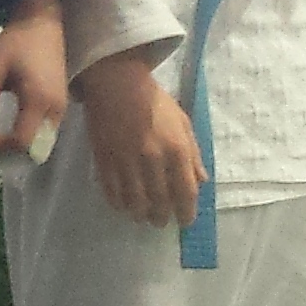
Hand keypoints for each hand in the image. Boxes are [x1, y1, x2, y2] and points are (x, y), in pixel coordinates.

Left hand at [0, 0, 73, 158]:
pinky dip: (32, 132)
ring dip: (23, 142)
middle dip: (12, 150)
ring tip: (0, 136)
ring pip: (44, 139)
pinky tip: (14, 124)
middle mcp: (55, 109)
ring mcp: (62, 105)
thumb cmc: (16, 40)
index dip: (0, 146)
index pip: (21, 141)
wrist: (42, 19)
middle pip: (35, 146)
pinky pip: (48, 127)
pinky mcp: (63, 99)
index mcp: (38, 101)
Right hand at [77, 44, 200, 227]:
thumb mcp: (183, 123)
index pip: (185, 192)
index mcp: (176, 149)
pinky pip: (112, 192)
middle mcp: (153, 159)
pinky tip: (123, 205)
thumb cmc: (154, 102)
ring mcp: (127, 161)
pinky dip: (119, 203)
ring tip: (142, 216)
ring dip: (140, 214)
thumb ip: (193, 154)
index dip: (186, 212)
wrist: (116, 83)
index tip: (185, 221)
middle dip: (162, 217)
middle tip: (161, 221)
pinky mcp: (104, 160)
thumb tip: (201, 181)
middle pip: (160, 201)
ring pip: (135, 202)